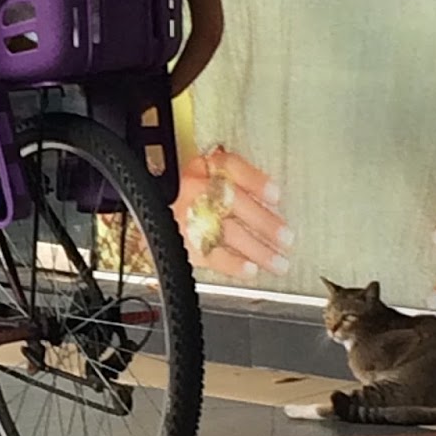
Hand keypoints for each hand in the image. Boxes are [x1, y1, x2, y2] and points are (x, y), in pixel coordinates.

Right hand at [175, 149, 292, 280]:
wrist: (149, 213)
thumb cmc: (189, 199)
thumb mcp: (208, 179)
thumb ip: (237, 186)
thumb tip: (272, 207)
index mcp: (201, 167)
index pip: (229, 166)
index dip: (255, 180)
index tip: (276, 195)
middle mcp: (191, 189)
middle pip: (231, 202)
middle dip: (263, 222)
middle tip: (286, 237)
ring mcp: (183, 216)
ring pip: (224, 232)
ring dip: (256, 249)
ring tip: (277, 262)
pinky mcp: (177, 242)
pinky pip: (208, 254)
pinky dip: (232, 264)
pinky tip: (249, 269)